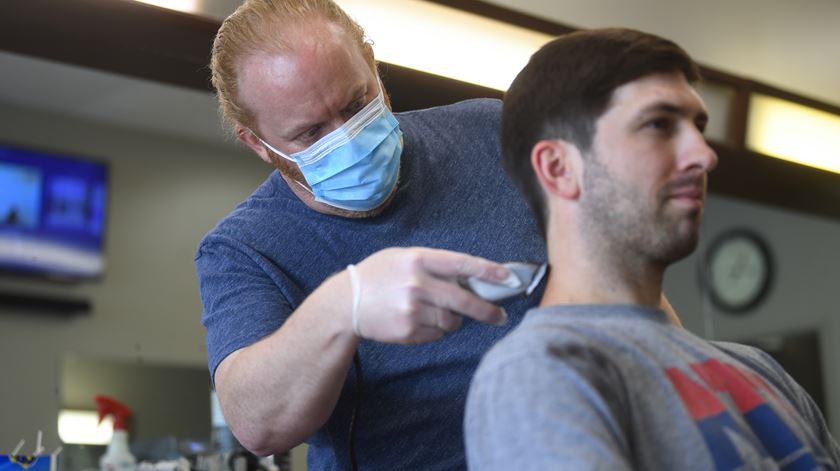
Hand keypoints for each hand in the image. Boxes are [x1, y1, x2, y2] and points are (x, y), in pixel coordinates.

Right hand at [346, 247, 509, 343]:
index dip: (488, 271)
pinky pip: (437, 333)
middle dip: (487, 310)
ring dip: (452, 319)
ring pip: (452, 320)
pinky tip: (418, 321)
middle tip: (500, 316)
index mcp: (418, 260)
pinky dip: (435, 330)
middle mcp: (418, 284)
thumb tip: (470, 279)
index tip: (508, 278)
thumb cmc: (378, 276)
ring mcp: (413, 309)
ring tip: (434, 312)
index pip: (462, 264)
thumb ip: (433, 265)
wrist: (346, 303)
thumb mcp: (402, 257)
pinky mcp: (409, 330)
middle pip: (464, 300)